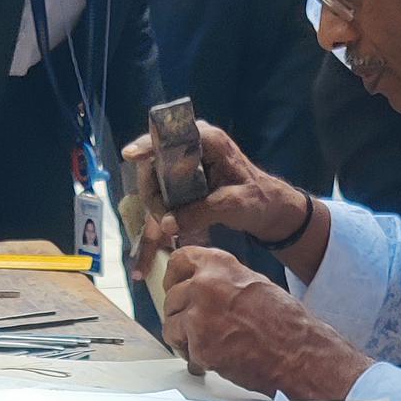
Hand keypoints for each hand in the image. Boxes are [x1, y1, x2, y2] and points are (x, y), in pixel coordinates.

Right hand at [122, 120, 313, 264]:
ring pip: (154, 188)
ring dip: (153, 215)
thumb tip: (166, 225)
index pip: (170, 136)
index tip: (130, 155)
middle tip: (163, 223)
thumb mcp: (233, 204)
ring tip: (157, 243)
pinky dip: (155, 228)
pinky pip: (161, 204)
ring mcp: (183, 168)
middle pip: (154, 167)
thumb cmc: (259, 199)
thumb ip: (202, 211)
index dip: (147, 144)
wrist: (269, 210)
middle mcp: (190, 149)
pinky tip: (143, 263)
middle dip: (153, 197)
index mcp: (207, 140)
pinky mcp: (180, 188)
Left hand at [162, 247, 368, 400]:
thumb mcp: (253, 285)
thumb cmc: (285, 323)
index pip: (179, 261)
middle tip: (193, 327)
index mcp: (220, 265)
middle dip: (179, 314)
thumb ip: (222, 282)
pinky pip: (183, 350)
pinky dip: (195, 358)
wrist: (298, 354)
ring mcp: (199, 316)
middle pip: (170, 297)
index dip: (174, 277)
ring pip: (170, 325)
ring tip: (205, 344)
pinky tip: (214, 358)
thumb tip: (199, 286)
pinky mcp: (199, 345)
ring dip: (183, 337)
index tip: (173, 286)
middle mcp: (205, 285)